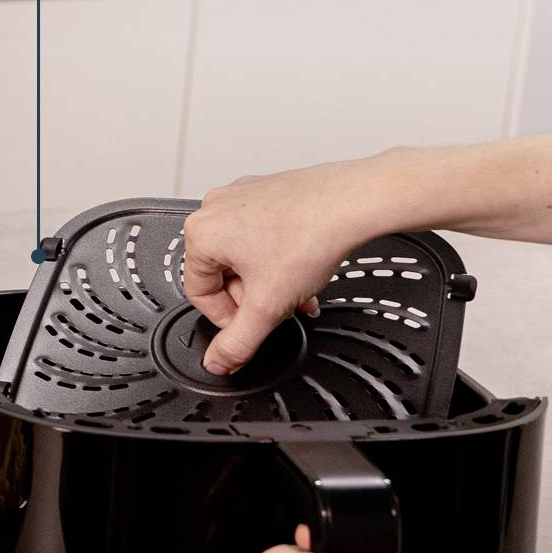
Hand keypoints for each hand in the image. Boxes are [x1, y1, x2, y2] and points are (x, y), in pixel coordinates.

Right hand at [183, 155, 409, 374]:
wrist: (352, 202)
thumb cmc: (310, 236)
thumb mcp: (267, 306)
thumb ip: (238, 343)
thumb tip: (219, 361)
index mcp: (201, 233)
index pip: (199, 294)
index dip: (227, 318)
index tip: (251, 323)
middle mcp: (216, 209)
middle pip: (223, 274)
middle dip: (254, 298)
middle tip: (280, 306)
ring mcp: (242, 195)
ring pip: (246, 257)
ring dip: (270, 281)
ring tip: (298, 290)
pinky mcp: (266, 191)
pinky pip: (262, 234)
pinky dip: (280, 257)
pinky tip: (304, 267)